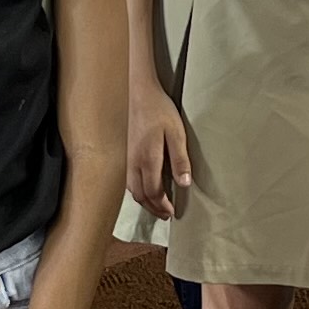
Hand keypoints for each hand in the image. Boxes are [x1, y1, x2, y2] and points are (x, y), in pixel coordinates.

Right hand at [127, 84, 194, 221]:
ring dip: (144, 201)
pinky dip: (137, 190)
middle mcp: (133, 163)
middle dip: (153, 208)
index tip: (172, 212)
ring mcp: (126, 159)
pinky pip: (128, 180)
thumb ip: (180, 159)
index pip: (153, 192)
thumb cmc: (159, 110)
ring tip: (156, 205)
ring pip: (132, 189)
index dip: (162, 205)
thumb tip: (183, 183)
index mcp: (148, 159)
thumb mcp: (176, 133)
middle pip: (140, 195)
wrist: (139, 93)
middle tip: (165, 215)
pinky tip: (145, 187)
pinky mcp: (124, 153)